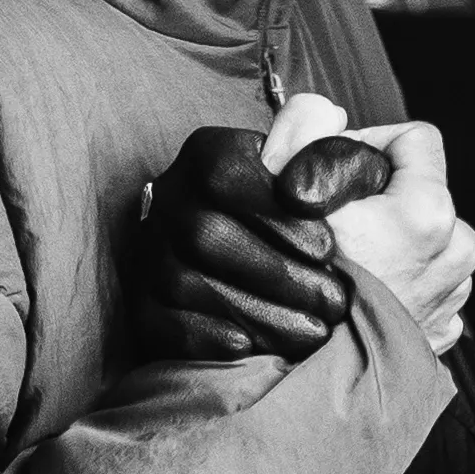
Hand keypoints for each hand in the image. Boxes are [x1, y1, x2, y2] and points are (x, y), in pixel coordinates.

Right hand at [129, 107, 389, 363]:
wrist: (274, 269)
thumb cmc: (313, 218)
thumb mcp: (328, 173)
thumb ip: (332, 150)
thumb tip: (330, 126)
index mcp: (209, 154)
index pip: (229, 177)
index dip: (279, 218)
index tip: (329, 250)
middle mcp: (169, 197)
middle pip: (206, 234)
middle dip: (277, 274)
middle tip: (332, 302)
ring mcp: (148, 251)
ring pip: (185, 282)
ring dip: (254, 312)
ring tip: (312, 332)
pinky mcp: (142, 303)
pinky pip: (162, 324)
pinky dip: (206, 338)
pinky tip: (251, 347)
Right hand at [267, 100, 474, 356]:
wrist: (308, 387)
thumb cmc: (297, 290)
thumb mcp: (289, 195)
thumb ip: (304, 132)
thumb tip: (323, 112)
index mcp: (431, 212)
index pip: (415, 138)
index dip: (369, 142)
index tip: (334, 171)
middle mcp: (458, 252)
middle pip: (419, 193)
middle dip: (379, 201)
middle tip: (332, 226)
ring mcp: (454, 297)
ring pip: (423, 244)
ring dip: (390, 246)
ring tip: (344, 268)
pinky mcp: (442, 335)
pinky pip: (422, 289)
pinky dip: (395, 288)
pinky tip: (358, 301)